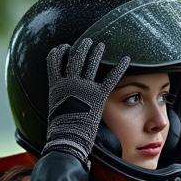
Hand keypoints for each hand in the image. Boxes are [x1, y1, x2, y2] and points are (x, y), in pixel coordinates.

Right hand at [43, 38, 130, 167]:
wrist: (67, 140)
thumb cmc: (60, 132)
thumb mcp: (54, 111)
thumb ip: (60, 100)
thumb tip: (62, 103)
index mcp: (56, 86)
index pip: (55, 60)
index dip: (60, 52)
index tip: (65, 47)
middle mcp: (69, 83)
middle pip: (75, 57)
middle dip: (82, 47)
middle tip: (87, 40)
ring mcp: (84, 87)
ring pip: (91, 62)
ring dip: (96, 51)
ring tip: (101, 45)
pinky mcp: (98, 95)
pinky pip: (111, 78)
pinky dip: (120, 67)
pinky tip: (126, 59)